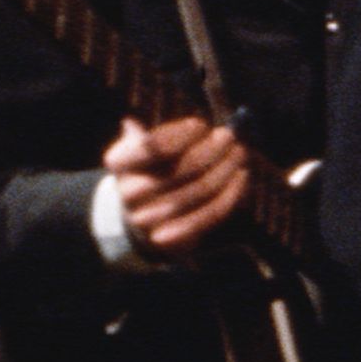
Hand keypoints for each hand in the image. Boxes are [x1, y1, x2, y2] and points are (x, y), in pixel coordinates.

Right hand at [104, 112, 252, 260]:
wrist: (140, 217)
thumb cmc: (150, 171)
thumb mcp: (143, 148)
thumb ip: (160, 134)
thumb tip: (193, 126)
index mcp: (119, 162)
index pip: (154, 145)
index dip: (181, 134)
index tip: (201, 125)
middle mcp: (130, 192)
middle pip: (184, 167)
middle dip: (213, 149)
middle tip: (229, 135)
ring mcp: (150, 218)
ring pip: (202, 189)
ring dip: (227, 168)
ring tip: (239, 152)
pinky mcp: (174, 236)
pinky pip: (211, 213)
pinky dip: (231, 193)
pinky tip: (241, 176)